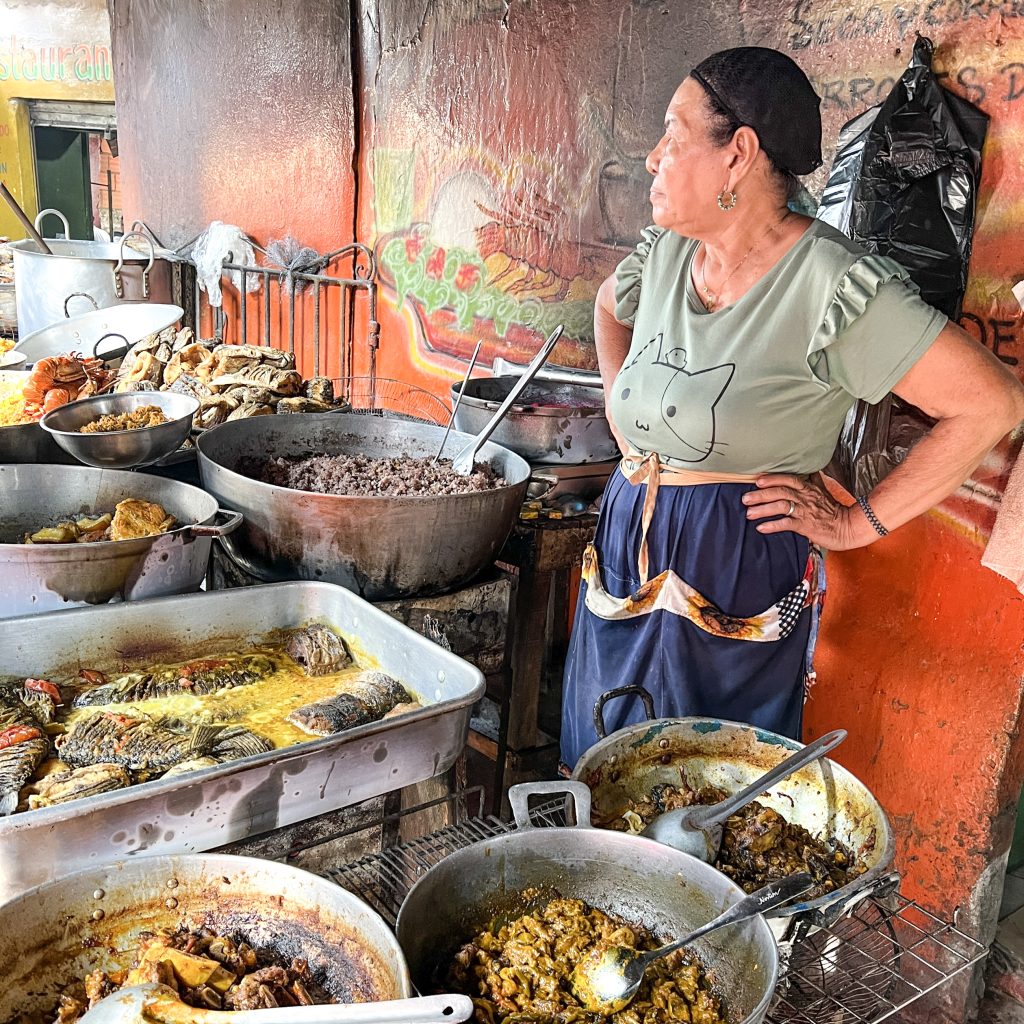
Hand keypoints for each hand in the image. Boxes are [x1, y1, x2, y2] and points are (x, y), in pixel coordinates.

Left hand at [742, 473, 873, 549]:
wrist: (847, 527)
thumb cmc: (833, 510)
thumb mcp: (823, 490)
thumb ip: (813, 480)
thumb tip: (809, 469)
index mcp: (808, 488)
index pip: (789, 479)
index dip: (773, 479)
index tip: (758, 480)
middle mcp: (806, 498)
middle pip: (781, 492)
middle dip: (761, 495)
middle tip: (745, 499)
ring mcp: (806, 511)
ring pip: (781, 507)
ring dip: (763, 510)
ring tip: (749, 513)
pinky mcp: (806, 526)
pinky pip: (787, 524)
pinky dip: (773, 525)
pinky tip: (761, 527)